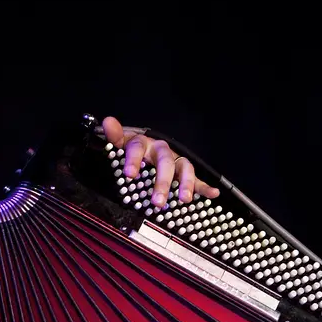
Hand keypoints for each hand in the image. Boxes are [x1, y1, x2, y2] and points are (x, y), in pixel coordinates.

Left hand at [102, 116, 219, 207]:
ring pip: (183, 168)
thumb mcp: (120, 142)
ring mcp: (175, 160)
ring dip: (186, 183)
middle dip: (162, 181)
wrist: (145, 145)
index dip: (134, 159)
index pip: (138, 148)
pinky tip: (213, 193)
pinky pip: (197, 178)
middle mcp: (161, 150)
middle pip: (165, 162)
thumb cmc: (133, 146)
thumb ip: (113, 135)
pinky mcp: (183, 171)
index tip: (129, 174)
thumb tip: (108, 121)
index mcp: (143, 143)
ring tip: (184, 199)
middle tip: (157, 200)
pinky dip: (204, 186)